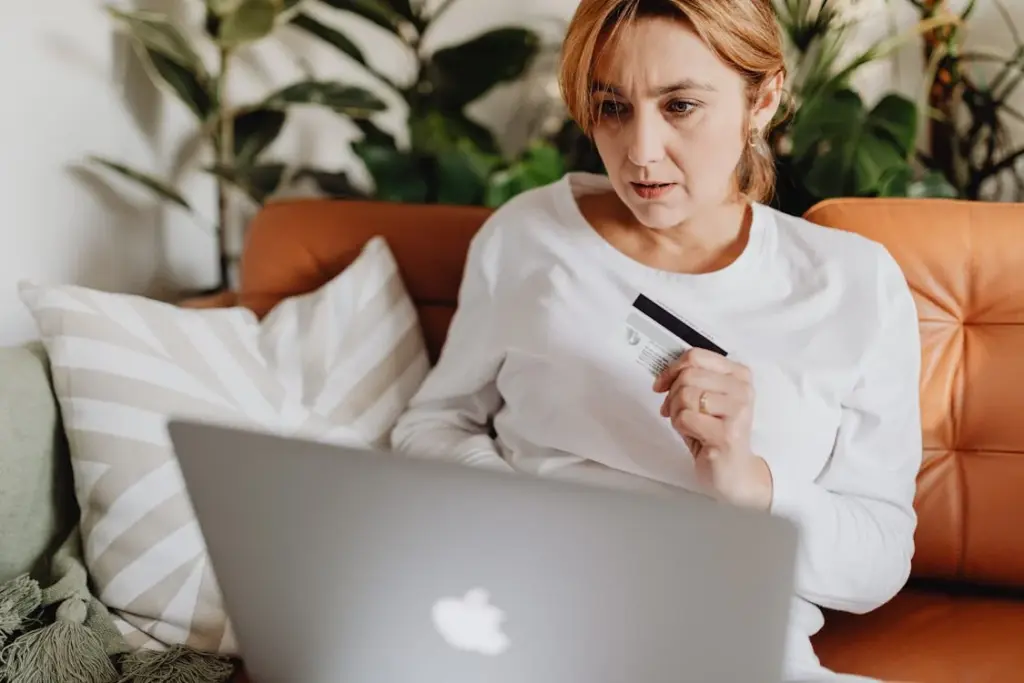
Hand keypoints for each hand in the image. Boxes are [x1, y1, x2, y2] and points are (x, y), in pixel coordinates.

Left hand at [652, 348, 772, 509]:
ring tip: (687, 424)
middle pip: (688, 375)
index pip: (696, 356)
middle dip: (672, 395)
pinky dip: (680, 426)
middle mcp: (742, 390)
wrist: (734, 472)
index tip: (661, 384)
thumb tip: (663, 374)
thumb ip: (691, 380)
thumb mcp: (706, 399)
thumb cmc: (716, 434)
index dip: (671, 369)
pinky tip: (693, 435)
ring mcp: (737, 411)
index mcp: (739, 375)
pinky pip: (685, 417)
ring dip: (676, 412)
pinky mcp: (726, 434)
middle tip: (673, 411)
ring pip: (686, 395)